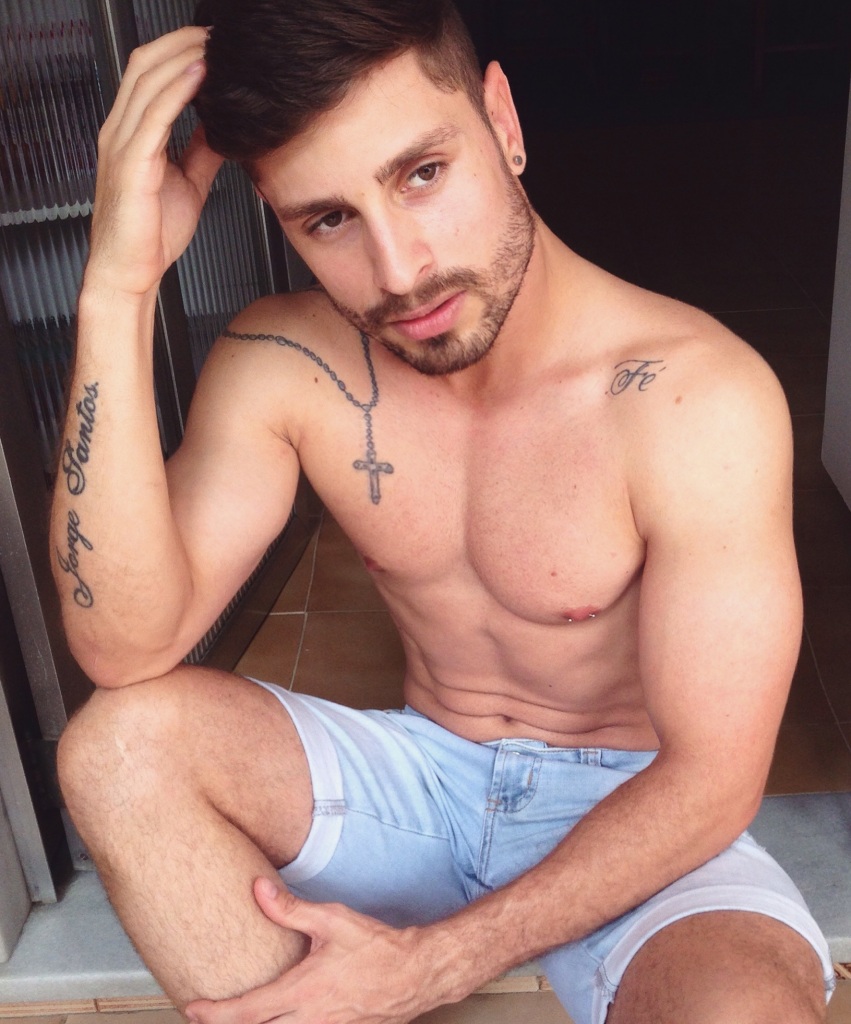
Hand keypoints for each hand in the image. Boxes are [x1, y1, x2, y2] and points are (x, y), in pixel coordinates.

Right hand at [85, 26, 223, 297]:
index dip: (180, 50)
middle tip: (218, 35)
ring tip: (214, 46)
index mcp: (131, 133)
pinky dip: (177, 92)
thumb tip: (224, 126)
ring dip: (183, 58)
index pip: (150, 72)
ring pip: (148, 82)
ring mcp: (122, 145)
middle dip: (182, 42)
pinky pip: (154, 117)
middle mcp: (121, 131)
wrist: (131, 272)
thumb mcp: (189, 182)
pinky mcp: (131, 165)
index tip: (215, 44)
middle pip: (146, 64)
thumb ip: (202, 150)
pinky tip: (200, 76)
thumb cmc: (151, 234)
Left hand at [185, 878, 451, 1023]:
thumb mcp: (332, 920)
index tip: (193, 1008)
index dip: (215, 1013)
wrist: (415, 973)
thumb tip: (258, 890)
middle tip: (207, 1016)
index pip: (248, 1011)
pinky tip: (281, 1016)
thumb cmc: (377, 947)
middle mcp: (311, 1018)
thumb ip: (291, 909)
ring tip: (241, 1015)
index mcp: (303, 991)